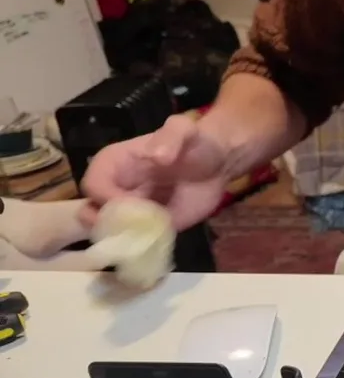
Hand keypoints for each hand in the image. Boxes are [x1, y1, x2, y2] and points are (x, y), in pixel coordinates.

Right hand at [78, 115, 232, 230]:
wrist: (219, 164)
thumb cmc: (195, 143)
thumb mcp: (184, 130)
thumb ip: (171, 136)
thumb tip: (157, 155)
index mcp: (113, 164)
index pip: (93, 186)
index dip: (107, 198)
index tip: (132, 204)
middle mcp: (115, 190)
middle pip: (91, 213)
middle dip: (107, 224)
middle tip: (135, 227)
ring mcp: (131, 212)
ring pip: (108, 232)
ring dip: (121, 239)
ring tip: (146, 237)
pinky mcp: (150, 229)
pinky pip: (135, 243)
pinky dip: (141, 247)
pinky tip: (157, 243)